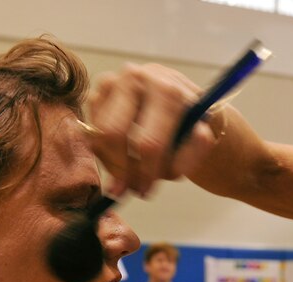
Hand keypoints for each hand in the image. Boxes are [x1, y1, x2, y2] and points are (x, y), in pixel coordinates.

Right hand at [86, 63, 221, 196]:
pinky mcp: (98, 92)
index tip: (146, 191)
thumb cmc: (189, 124)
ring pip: (98, 134)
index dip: (146, 173)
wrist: (178, 99)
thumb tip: (170, 169)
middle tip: (127, 189)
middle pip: (114, 135)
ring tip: (128, 174)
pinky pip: (91, 131)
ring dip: (111, 162)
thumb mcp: (202, 137)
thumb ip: (194, 151)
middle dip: (120, 169)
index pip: (148, 142)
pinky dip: (104, 151)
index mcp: (166, 90)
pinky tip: (121, 156)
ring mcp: (113, 82)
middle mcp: (136, 79)